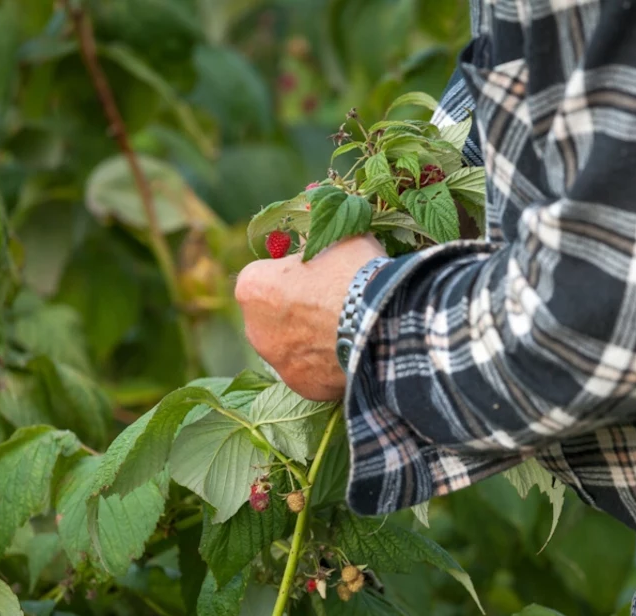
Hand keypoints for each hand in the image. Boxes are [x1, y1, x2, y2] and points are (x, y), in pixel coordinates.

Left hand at [235, 234, 386, 401]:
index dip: (292, 273)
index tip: (318, 273)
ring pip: (291, 345)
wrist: (383, 322)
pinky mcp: (301, 386)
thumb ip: (319, 231)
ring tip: (346, 328)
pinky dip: (324, 364)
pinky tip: (350, 351)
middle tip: (333, 302)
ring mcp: (278, 362)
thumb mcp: (339, 237)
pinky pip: (310, 371)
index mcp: (252, 287)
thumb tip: (313, 208)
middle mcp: (254, 329)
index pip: (265, 276)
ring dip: (310, 338)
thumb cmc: (356, 273)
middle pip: (274, 315)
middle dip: (296, 309)